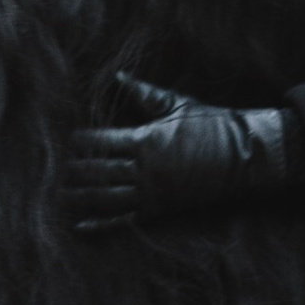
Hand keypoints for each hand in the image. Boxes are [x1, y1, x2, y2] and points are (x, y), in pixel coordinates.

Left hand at [65, 74, 293, 233]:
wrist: (245, 157)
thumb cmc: (213, 125)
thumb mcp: (178, 105)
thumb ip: (145, 94)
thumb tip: (119, 77)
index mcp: (146, 140)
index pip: (103, 141)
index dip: (83, 142)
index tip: (70, 141)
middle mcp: (144, 169)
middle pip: (99, 170)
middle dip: (77, 170)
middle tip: (59, 170)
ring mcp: (151, 192)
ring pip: (106, 196)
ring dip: (81, 197)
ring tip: (61, 196)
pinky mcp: (160, 209)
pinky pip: (124, 219)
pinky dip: (101, 224)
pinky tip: (81, 226)